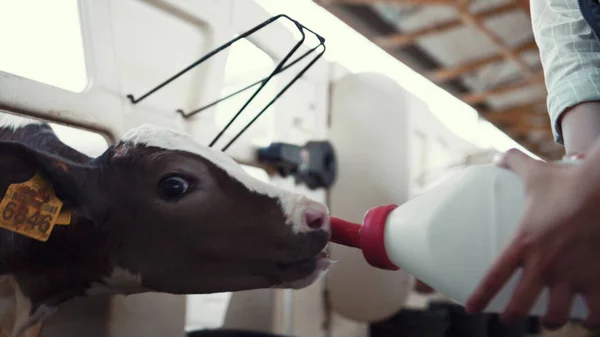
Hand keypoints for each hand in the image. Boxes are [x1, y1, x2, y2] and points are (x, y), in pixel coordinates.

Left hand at [465, 147, 599, 329]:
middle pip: (522, 304)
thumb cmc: (568, 180)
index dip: (480, 296)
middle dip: (513, 316)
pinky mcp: (599, 278)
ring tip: (552, 319)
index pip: (494, 277)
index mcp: (523, 243)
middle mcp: (545, 264)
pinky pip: (597, 312)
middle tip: (509, 319)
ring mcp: (573, 274)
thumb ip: (512, 163)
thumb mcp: (535, 172)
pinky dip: (593, 320)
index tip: (470, 308)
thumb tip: (497, 157)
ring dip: (554, 320)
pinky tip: (590, 320)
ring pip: (558, 314)